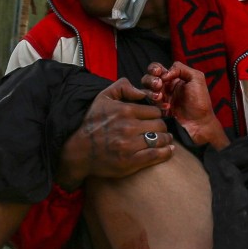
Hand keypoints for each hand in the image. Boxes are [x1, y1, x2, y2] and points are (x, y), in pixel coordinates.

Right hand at [54, 77, 170, 188]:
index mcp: (125, 111)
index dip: (157, 114)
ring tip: (165, 139)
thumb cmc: (92, 123)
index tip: (155, 119)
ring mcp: (130, 146)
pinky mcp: (131, 162)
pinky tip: (168, 150)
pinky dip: (166, 152)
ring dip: (166, 139)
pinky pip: (156, 155)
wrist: (79, 150)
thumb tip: (142, 92)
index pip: (155, 111)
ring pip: (160, 139)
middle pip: (160, 125)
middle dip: (162, 127)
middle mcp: (129, 127)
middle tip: (161, 130)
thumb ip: (122, 87)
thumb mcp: (103, 98)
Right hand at [142, 61, 228, 147]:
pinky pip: (151, 103)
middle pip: (149, 78)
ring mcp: (163, 96)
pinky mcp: (160, 107)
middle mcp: (167, 85)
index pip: (158, 68)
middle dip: (151, 80)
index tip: (159, 74)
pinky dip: (158, 104)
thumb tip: (165, 73)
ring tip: (160, 97)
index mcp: (175, 76)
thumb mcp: (196, 78)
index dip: (155, 69)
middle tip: (159, 85)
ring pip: (147, 90)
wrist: (200, 121)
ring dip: (151, 92)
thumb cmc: (200, 100)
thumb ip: (181, 69)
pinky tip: (167, 107)